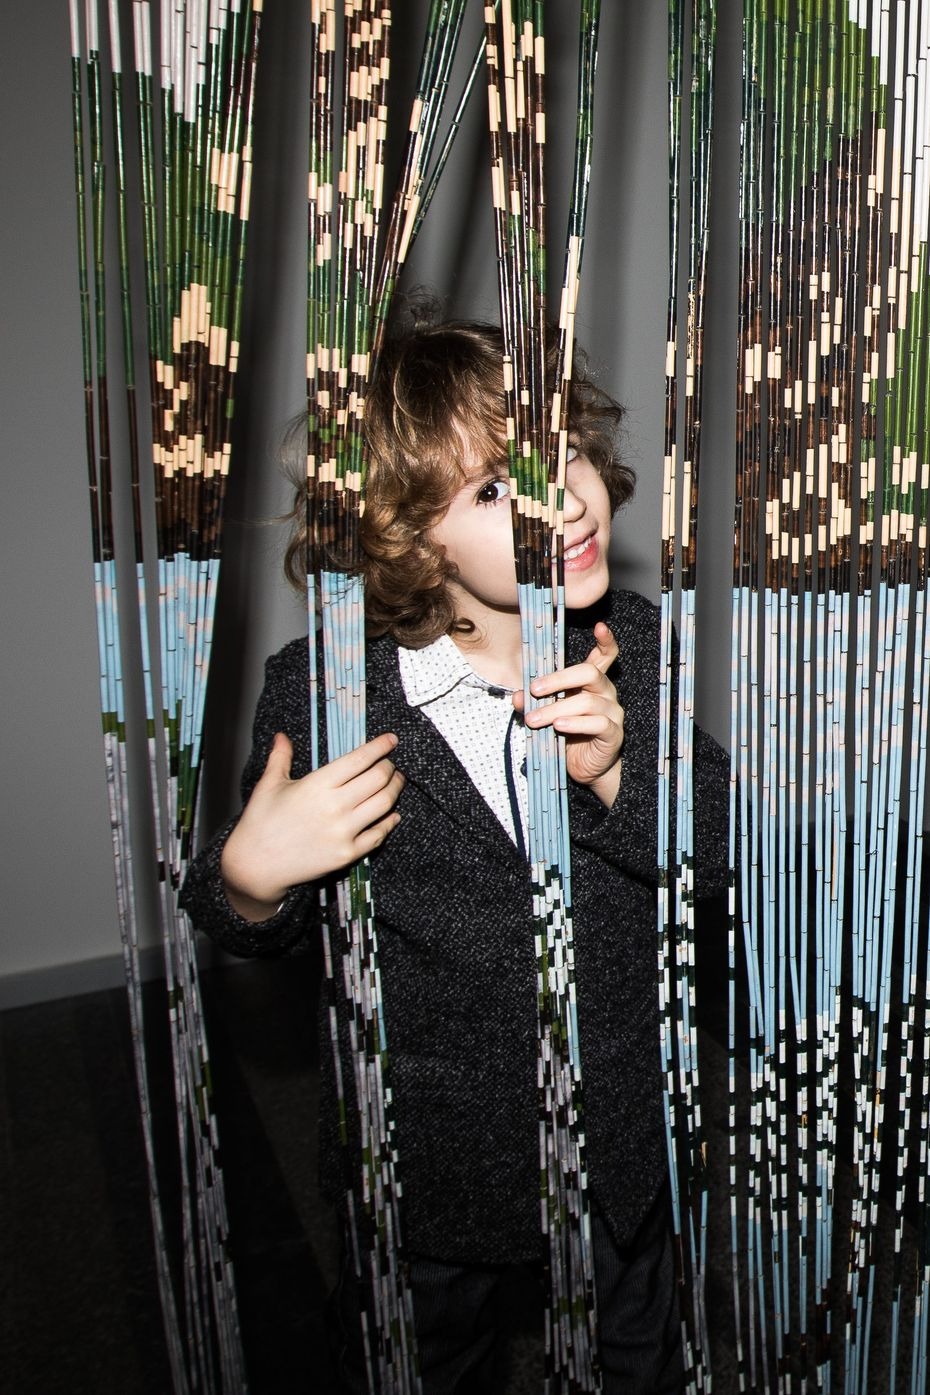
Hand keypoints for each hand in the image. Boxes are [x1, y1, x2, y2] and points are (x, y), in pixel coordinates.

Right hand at [221, 730, 403, 920]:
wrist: (256, 866)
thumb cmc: (260, 823)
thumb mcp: (269, 785)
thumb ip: (280, 757)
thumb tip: (282, 737)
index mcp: (318, 785)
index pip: (360, 759)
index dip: (380, 746)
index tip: (391, 739)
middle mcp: (335, 806)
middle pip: (379, 779)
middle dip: (390, 767)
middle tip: (390, 764)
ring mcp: (344, 832)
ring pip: (385, 804)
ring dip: (395, 790)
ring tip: (395, 783)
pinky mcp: (347, 853)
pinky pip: (379, 834)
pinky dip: (390, 821)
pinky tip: (392, 814)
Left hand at [513, 621, 623, 807]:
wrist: (584, 769)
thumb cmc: (567, 736)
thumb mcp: (546, 716)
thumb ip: (532, 703)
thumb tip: (516, 696)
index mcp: (592, 683)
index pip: (606, 656)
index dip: (606, 641)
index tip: (599, 626)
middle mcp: (606, 693)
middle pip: (589, 673)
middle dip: (558, 679)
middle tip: (534, 690)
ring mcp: (613, 713)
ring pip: (587, 701)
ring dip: (556, 709)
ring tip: (534, 719)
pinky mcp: (613, 734)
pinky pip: (597, 723)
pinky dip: (575, 724)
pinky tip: (559, 727)